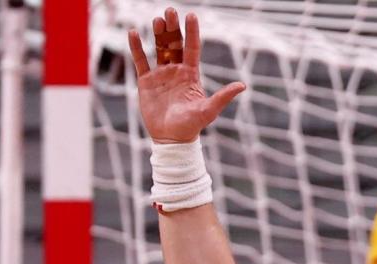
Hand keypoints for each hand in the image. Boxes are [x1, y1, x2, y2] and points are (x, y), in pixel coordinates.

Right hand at [127, 8, 245, 143]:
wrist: (171, 139)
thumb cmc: (192, 126)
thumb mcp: (209, 110)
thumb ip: (223, 96)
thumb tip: (242, 85)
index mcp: (191, 74)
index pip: (192, 48)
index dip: (192, 32)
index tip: (191, 15)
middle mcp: (176, 71)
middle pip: (174, 44)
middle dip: (172, 28)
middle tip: (170, 11)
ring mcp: (161, 74)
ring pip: (158, 48)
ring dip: (157, 34)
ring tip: (157, 20)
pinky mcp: (146, 81)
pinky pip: (140, 60)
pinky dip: (136, 47)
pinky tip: (134, 32)